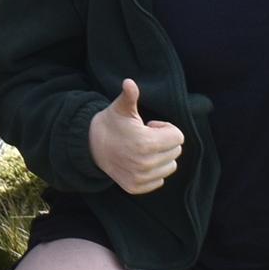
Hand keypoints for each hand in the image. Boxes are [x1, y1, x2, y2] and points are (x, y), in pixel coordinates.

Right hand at [88, 79, 185, 195]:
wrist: (90, 146)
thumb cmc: (111, 123)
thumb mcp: (120, 108)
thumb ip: (129, 95)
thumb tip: (129, 82)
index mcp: (146, 143)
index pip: (178, 137)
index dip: (165, 128)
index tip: (150, 126)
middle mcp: (146, 164)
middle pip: (175, 152)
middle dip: (164, 142)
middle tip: (145, 137)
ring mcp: (140, 178)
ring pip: (170, 167)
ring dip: (161, 157)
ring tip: (142, 150)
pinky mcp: (136, 187)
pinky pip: (159, 180)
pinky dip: (153, 171)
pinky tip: (138, 162)